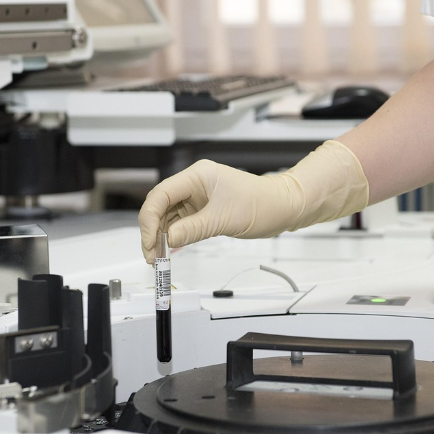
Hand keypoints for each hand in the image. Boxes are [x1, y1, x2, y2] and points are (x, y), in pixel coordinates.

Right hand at [138, 140, 368, 261]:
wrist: (283, 208)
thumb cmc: (262, 204)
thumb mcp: (224, 219)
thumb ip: (192, 229)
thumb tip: (167, 240)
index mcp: (197, 176)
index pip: (161, 194)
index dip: (149, 219)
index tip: (149, 242)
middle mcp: (194, 184)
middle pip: (160, 206)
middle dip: (152, 231)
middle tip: (152, 256)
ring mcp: (197, 198)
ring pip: (168, 217)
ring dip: (161, 237)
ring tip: (159, 258)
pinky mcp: (203, 211)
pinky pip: (181, 224)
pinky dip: (173, 238)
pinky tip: (169, 251)